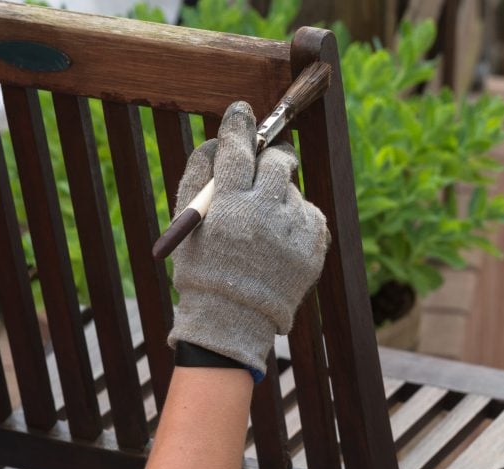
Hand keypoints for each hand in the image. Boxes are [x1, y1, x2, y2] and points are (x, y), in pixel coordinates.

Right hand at [167, 101, 329, 376]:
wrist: (234, 319)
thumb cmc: (204, 268)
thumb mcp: (188, 225)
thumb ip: (198, 176)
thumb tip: (216, 140)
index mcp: (228, 208)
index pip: (237, 150)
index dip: (239, 127)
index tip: (242, 113)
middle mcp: (264, 214)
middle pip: (278, 161)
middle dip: (271, 156)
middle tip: (265, 163)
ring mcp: (294, 230)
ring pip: (293, 188)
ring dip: (279, 194)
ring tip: (264, 224)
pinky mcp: (315, 244)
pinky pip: (309, 212)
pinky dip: (295, 218)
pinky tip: (279, 241)